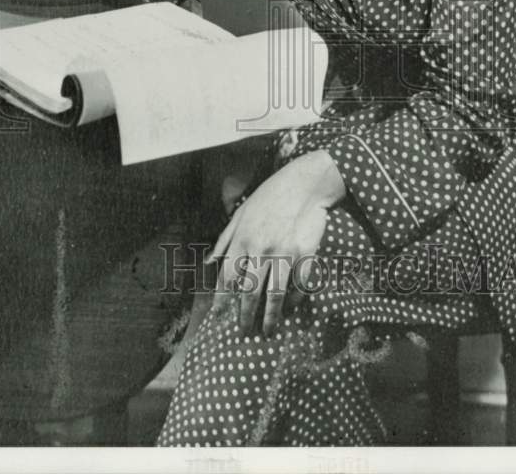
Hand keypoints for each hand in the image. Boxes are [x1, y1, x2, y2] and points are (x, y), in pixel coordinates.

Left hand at [208, 151, 345, 337]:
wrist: (304, 184)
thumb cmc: (269, 196)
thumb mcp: (241, 213)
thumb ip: (224, 239)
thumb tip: (209, 262)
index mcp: (242, 239)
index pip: (228, 276)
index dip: (222, 299)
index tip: (219, 316)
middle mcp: (261, 248)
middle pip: (251, 292)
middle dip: (246, 316)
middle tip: (244, 331)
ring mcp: (285, 253)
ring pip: (275, 294)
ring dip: (271, 316)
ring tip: (268, 331)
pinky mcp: (306, 254)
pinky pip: (299, 285)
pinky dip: (295, 300)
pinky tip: (291, 308)